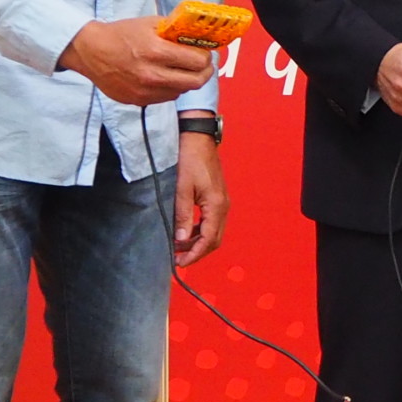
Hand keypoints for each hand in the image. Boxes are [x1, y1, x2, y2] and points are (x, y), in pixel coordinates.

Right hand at [59, 17, 209, 105]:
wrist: (91, 52)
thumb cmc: (120, 34)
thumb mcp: (149, 23)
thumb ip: (175, 30)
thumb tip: (197, 35)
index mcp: (156, 52)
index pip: (197, 62)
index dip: (206, 57)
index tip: (205, 53)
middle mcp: (152, 75)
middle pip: (195, 82)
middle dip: (204, 72)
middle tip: (204, 65)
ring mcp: (145, 91)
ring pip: (181, 91)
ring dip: (187, 81)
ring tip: (182, 69)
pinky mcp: (138, 100)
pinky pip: (166, 97)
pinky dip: (171, 88)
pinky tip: (165, 77)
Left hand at [172, 127, 228, 264]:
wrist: (198, 138)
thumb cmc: (190, 158)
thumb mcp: (182, 188)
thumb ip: (182, 215)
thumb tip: (181, 239)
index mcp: (216, 206)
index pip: (208, 240)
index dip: (194, 254)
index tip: (180, 263)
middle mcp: (223, 206)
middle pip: (214, 240)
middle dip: (197, 252)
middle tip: (178, 259)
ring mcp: (221, 202)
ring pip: (213, 232)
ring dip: (197, 242)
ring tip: (178, 246)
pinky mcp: (217, 198)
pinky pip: (211, 222)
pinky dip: (199, 231)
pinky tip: (186, 230)